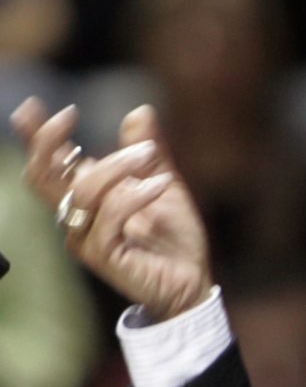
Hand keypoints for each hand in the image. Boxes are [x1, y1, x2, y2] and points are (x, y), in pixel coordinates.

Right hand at [10, 97, 213, 320]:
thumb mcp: (164, 182)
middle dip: (48, 143)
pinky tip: (161, 183)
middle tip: (70, 115)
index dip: (36, 139)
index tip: (32, 107)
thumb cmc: (174, 236)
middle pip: (42, 178)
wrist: (192, 279)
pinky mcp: (105, 256)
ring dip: (116, 165)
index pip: (50, 166)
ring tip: (149, 154)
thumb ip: (149, 151)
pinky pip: (110, 218)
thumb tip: (139, 110)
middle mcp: (77, 218)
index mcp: (87, 199)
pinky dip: (135, 195)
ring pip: (82, 192)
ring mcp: (87, 238)